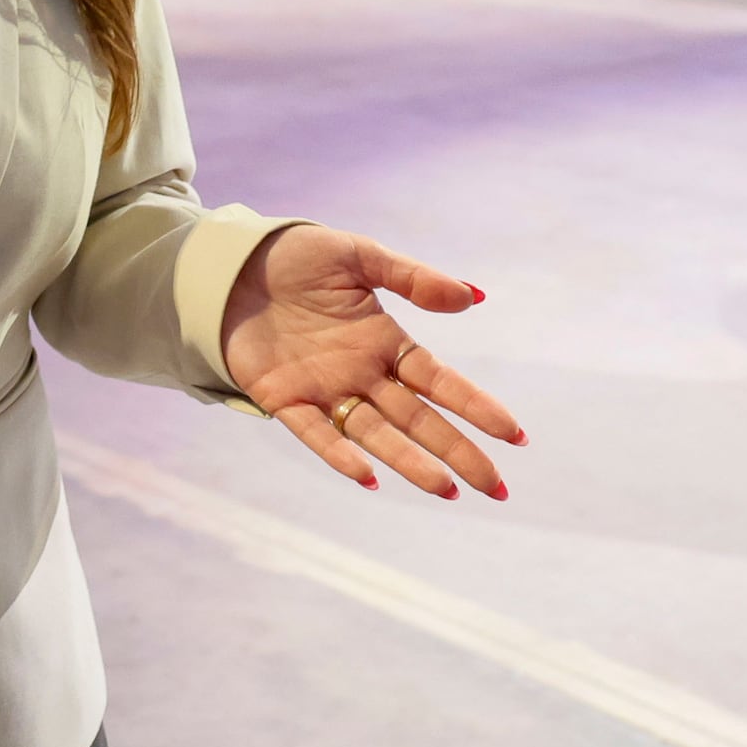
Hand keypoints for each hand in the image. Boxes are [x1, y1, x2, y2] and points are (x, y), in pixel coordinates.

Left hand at [219, 224, 523, 499]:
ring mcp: (325, 389)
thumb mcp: (360, 256)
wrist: (232, 262)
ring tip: (446, 490)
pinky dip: (340, 455)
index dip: (476, 407)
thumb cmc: (296, 257)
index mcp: (385, 341)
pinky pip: (316, 433)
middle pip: (419, 420)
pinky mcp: (284, 398)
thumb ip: (413, 277)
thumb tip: (474, 296)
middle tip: (495, 488)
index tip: (514, 435)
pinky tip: (368, 478)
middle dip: (458, 452)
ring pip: (377, 434)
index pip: (441, 382)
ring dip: (410, 462)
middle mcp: (362, 372)